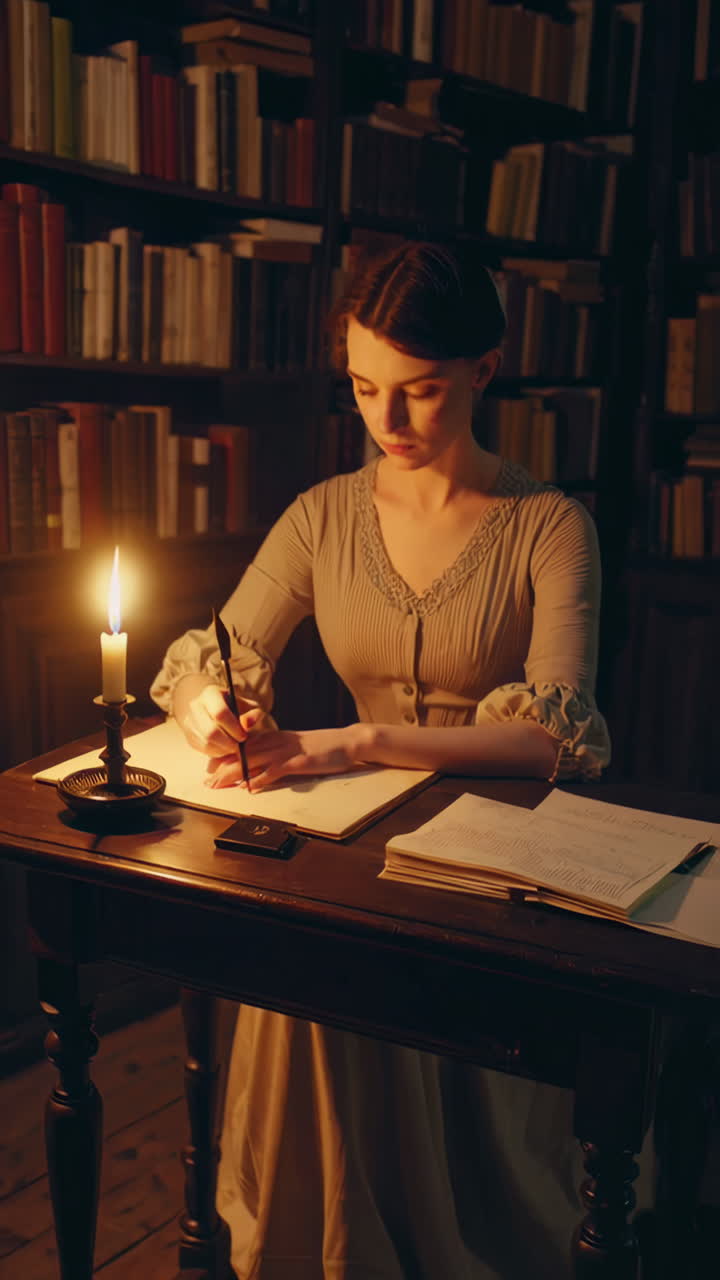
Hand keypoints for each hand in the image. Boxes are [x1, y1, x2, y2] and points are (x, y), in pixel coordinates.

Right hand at [180, 683, 260, 757]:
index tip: (244, 736)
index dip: (233, 728)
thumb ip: (254, 714)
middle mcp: (196, 705)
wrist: (220, 712)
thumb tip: (247, 724)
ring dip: (223, 749)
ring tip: (234, 748)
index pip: (220, 713)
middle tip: (239, 746)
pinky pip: (202, 748)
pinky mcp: (188, 735)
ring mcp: (189, 720)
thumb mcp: (250, 707)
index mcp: (211, 693)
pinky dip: (216, 753)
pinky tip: (225, 749)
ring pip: (205, 742)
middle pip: (210, 731)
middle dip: (228, 742)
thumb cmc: (238, 709)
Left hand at [206, 725, 363, 790]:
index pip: (244, 745)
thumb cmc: (322, 747)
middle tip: (208, 781)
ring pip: (254, 761)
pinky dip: (260, 779)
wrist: (347, 742)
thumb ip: (277, 755)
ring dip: (234, 774)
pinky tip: (249, 787)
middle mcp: (277, 741)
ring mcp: (288, 751)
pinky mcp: (299, 761)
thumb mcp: (295, 747)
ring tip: (219, 785)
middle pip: (243, 753)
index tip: (210, 770)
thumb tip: (258, 770)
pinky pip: (275, 770)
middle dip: (223, 768)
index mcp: (275, 737)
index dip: (226, 757)